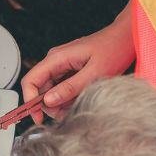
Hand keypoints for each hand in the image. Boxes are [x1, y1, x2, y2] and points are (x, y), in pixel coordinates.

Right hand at [20, 10, 136, 122]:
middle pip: (40, 89)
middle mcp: (56, 60)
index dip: (30, 101)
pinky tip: (81, 98)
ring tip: (79, 104)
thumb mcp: (94, 73)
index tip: (38, 117)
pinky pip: (62, 87)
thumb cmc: (113, 49)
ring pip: (51, 90)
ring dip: (61, 103)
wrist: (125, 38)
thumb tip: (48, 101)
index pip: (30, 80)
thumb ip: (70, 87)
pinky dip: (68, 97)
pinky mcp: (70, 69)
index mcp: (57, 58)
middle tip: (67, 114)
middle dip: (50, 106)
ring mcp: (62, 65)